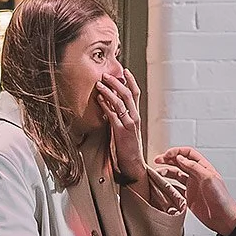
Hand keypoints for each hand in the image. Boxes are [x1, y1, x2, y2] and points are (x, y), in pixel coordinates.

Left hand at [94, 61, 146, 183]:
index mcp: (136, 115)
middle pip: (128, 94)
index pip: (136, 93)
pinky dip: (106, 106)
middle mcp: (135, 117)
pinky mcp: (122, 132)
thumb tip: (109, 104)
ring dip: (109, 91)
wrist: (133, 164)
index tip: (124, 70)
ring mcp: (130, 124)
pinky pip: (113, 115)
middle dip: (117, 82)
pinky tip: (99, 100)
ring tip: (99, 84)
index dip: (131, 81)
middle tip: (106, 75)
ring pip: (121, 102)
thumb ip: (120, 117)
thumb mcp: (125, 128)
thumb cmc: (127, 147)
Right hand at [159, 145, 235, 235]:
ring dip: (166, 172)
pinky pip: (175, 189)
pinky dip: (168, 186)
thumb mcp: (209, 178)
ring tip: (157, 173)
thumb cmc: (221, 198)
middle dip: (168, 160)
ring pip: (176, 175)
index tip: (167, 154)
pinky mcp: (188, 197)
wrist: (224, 218)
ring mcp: (192, 186)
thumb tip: (180, 158)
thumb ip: (194, 167)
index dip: (177, 152)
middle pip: (180, 163)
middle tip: (158, 160)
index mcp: (203, 168)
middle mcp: (197, 175)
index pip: (188, 154)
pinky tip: (162, 186)